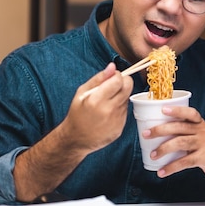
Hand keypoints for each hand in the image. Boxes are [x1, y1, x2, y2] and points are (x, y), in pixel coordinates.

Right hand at [14, 63, 132, 201]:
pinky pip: (124, 112)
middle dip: (124, 82)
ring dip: (120, 97)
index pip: (118, 80)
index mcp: (96, 100)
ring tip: (106, 102)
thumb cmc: (77, 113)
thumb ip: (98, 78)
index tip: (112, 77)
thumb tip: (112, 67)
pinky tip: (107, 113)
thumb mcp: (82, 93)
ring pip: (126, 99)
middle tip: (114, 85)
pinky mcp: (120, 128)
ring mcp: (116, 121)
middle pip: (128, 88)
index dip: (117, 75)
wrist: (76, 139)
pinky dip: (119, 109)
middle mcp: (108, 111)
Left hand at [143, 106, 204, 179]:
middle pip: (179, 127)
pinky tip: (162, 171)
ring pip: (180, 143)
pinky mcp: (204, 157)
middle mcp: (202, 131)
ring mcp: (204, 143)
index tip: (162, 109)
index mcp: (199, 123)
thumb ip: (183, 131)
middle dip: (160, 130)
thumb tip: (156, 132)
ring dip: (163, 149)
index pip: (189, 113)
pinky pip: (185, 162)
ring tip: (153, 155)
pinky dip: (171, 167)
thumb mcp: (198, 134)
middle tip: (146, 134)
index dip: (176, 110)